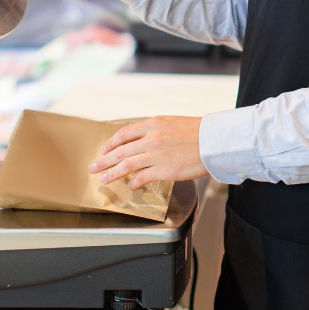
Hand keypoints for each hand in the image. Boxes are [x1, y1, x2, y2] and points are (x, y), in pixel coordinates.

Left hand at [89, 116, 208, 189]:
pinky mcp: (163, 170)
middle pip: (121, 150)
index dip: (112, 142)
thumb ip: (157, 131)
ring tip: (103, 178)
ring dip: (112, 172)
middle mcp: (152, 138)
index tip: (104, 149)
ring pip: (126, 164)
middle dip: (104, 159)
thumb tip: (144, 143)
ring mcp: (156, 154)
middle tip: (93, 166)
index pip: (125, 133)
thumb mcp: (173, 124)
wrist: (214, 141)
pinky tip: (130, 185)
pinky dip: (133, 182)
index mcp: (154, 124)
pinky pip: (142, 177)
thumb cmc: (199, 133)